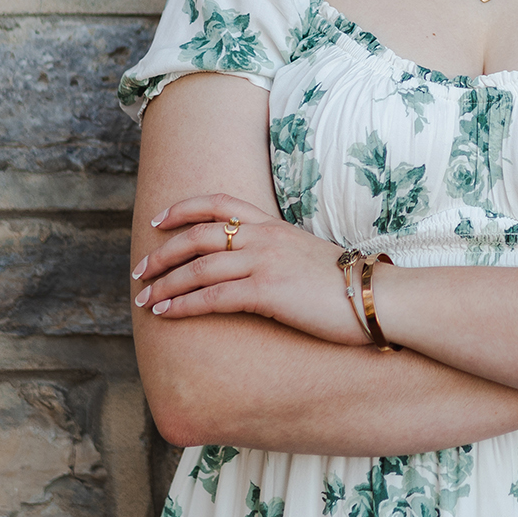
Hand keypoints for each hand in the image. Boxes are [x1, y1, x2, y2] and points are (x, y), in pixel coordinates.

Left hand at [131, 194, 371, 345]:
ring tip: (143, 299)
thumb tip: (260, 266)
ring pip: (198, 268)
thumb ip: (279, 253)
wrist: (377, 296)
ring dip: (165, 283)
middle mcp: (264, 237)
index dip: (183, 208)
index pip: (219, 203)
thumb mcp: (307, 257)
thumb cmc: (347, 285)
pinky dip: (182, 305)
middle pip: (198, 236)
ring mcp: (264, 263)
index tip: (159, 220)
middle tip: (139, 270)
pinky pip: (212, 297)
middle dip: (163, 253)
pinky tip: (165, 313)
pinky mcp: (267, 292)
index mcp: (273, 225)